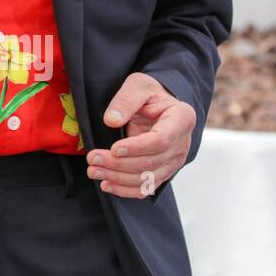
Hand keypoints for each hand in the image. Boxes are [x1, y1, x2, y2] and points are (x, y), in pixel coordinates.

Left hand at [86, 73, 196, 197]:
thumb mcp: (138, 85)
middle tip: (92, 159)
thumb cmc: (150, 95)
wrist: (158, 107)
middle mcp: (182, 144)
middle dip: (119, 164)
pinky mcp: (163, 173)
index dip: (137, 148)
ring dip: (118, 178)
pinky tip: (106, 184)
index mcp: (182, 118)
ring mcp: (174, 161)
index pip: (161, 140)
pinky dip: (125, 190)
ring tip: (93, 171)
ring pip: (147, 178)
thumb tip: (111, 121)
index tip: (114, 149)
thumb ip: (126, 100)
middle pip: (151, 163)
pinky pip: (146, 188)